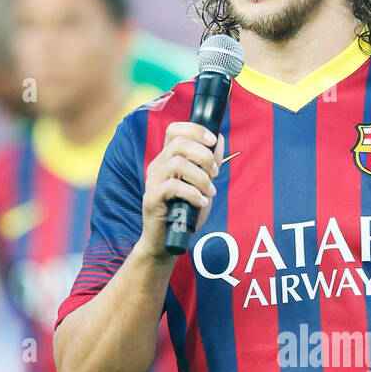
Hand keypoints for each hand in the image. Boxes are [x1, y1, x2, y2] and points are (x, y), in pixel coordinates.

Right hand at [139, 121, 224, 260]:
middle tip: (214, 174)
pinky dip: (192, 193)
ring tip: (209, 192)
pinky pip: (173, 186)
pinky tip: (200, 202)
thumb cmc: (184, 212)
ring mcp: (152, 181)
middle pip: (179, 143)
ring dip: (201, 177)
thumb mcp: (202, 184)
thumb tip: (219, 138)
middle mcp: (157, 166)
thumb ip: (209, 163)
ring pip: (178, 163)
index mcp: (167, 159)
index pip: (175, 130)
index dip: (195, 129)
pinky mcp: (151, 198)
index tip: (213, 141)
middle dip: (204, 155)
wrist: (167, 241)